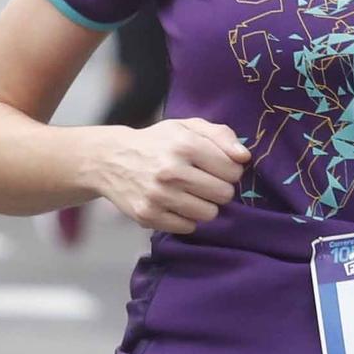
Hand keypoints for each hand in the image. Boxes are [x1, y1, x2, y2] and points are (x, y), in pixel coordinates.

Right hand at [90, 117, 249, 234]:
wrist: (110, 159)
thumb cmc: (157, 142)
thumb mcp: (187, 126)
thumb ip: (220, 135)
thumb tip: (244, 157)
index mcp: (185, 144)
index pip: (233, 170)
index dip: (230, 170)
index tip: (217, 168)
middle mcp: (171, 171)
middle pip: (224, 194)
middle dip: (219, 189)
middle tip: (204, 182)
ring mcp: (158, 196)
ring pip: (209, 214)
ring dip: (204, 205)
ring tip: (190, 193)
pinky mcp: (148, 215)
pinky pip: (188, 227)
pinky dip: (186, 218)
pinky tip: (175, 204)